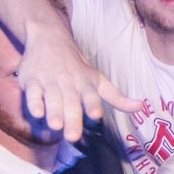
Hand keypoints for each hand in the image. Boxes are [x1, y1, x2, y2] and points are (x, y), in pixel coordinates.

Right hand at [15, 19, 142, 142]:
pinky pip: (32, 92)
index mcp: (85, 85)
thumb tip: (141, 106)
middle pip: (71, 103)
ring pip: (51, 98)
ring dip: (53, 112)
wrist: (49, 38)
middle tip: (72, 136)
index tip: (96, 115)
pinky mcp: (32, 80)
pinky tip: (36, 112)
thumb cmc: (76, 65)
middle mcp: (68, 84)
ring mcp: (49, 82)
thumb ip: (116, 97)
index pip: (91, 96)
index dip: (93, 105)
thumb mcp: (98, 80)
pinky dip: (33, 102)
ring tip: (55, 126)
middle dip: (72, 118)